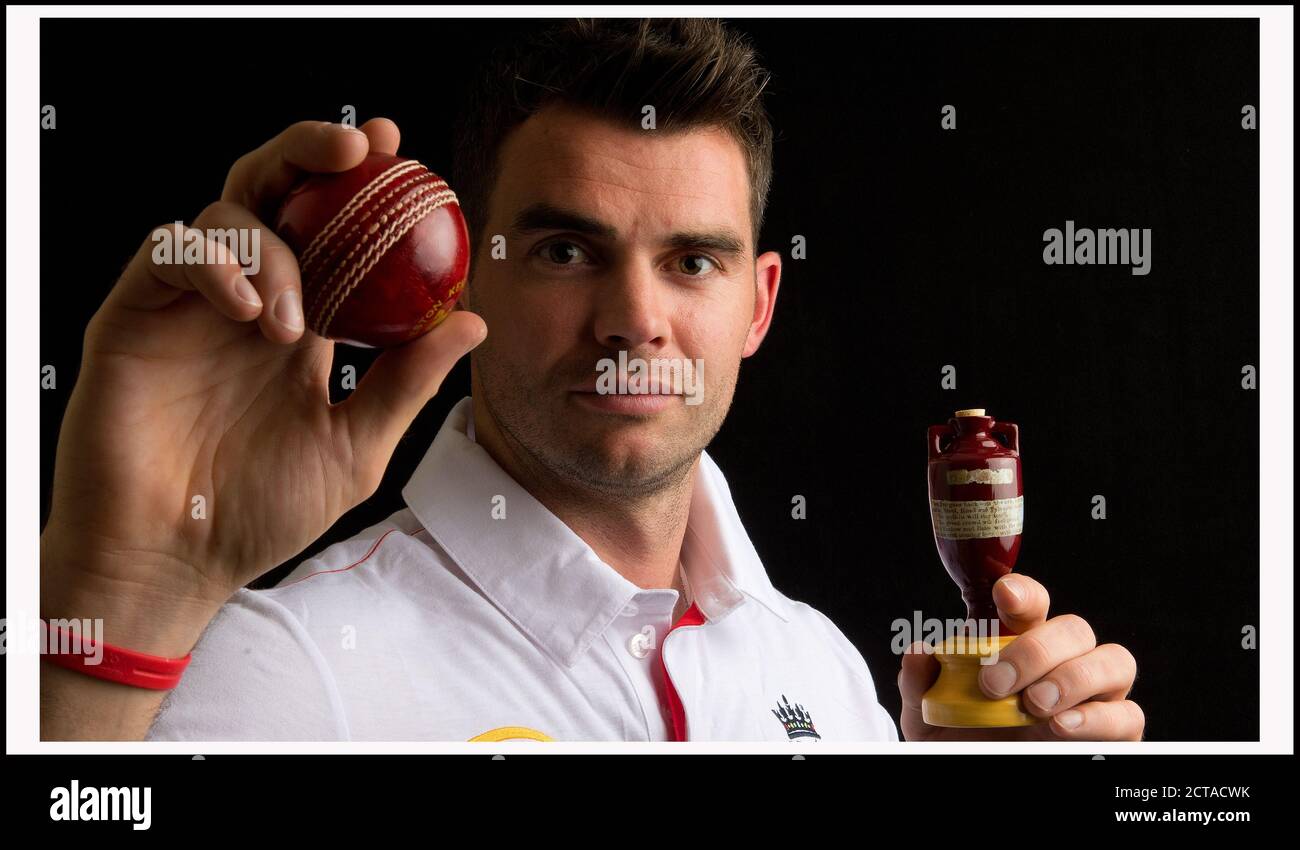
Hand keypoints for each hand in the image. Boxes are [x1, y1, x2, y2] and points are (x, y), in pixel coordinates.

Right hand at [41, 118, 486, 653]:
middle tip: (361, 147)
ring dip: (274, 249)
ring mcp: (191, 305)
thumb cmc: (261, 513)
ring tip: (291, 325)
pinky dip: (214, 262)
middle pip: (274, 192)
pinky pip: (170, 250)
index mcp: (303, 324)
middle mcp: (248, 301)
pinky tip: (245, 309)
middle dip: (312, 153)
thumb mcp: (355, 447)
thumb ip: (407, 383)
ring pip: (226, 213)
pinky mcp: (135, 315)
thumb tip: (472, 320)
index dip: (365, 186)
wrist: (176, 562)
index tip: (408, 156)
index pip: (333, 233)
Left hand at [898, 575, 1143, 740]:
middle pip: (1075, 629)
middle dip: (1038, 650)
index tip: (1002, 595)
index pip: (1032, 603)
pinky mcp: (1116, 731)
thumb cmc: (960, 738)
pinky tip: (1059, 727)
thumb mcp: (927, 713)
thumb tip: (918, 650)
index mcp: (1019, 644)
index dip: (1023, 593)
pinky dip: (1097, 717)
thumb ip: (920, 682)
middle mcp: (1064, 662)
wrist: (976, 770)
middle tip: (996, 685)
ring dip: (1073, 678)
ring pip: (1115, 661)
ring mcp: (1095, 695)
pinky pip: (1127, 714)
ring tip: (1034, 706)